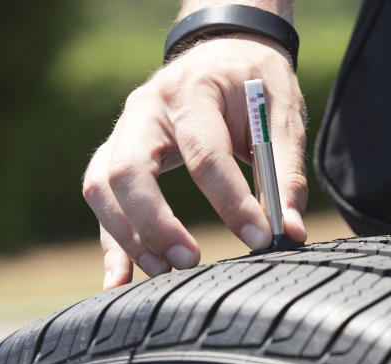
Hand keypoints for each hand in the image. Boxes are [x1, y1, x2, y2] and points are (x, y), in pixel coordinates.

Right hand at [83, 35, 307, 289]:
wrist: (225, 52)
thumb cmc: (256, 86)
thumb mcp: (282, 117)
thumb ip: (286, 174)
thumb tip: (288, 232)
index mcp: (193, 92)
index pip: (204, 153)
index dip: (230, 201)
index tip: (259, 238)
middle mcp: (146, 109)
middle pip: (130, 169)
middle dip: (156, 222)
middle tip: (192, 261)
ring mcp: (123, 131)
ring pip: (103, 187)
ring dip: (127, 236)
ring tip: (164, 272)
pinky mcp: (117, 155)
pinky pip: (101, 202)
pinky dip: (111, 244)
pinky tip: (120, 283)